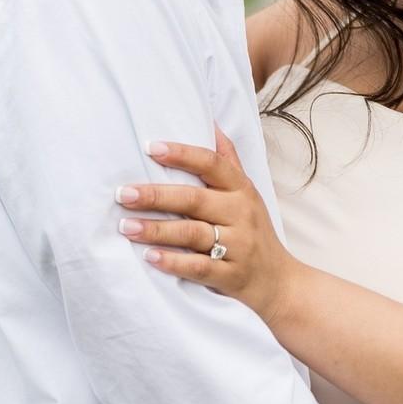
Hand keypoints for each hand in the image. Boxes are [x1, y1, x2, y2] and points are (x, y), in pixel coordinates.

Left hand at [115, 130, 299, 324]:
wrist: (279, 281)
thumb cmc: (253, 231)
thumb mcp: (247, 193)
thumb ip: (228, 160)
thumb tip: (211, 122)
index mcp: (241, 190)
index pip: (212, 164)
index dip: (182, 154)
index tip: (151, 148)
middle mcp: (241, 214)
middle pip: (195, 199)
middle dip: (157, 195)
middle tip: (123, 194)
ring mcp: (238, 246)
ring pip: (194, 234)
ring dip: (157, 230)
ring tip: (126, 226)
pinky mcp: (231, 276)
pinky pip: (200, 268)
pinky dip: (175, 262)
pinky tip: (150, 258)